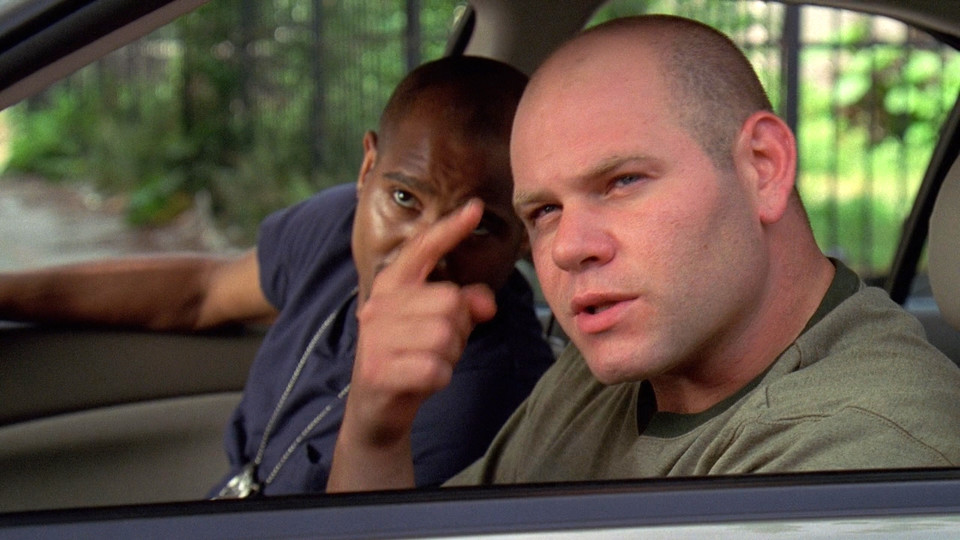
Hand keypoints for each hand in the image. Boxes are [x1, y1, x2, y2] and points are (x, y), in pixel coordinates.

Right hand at [329, 200, 496, 490]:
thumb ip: (465, 305)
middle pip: (450, 301)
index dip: (450, 229)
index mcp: (392, 284)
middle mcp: (380, 304)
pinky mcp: (378, 369)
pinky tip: (423, 380)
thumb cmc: (411, 356)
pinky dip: (440, 378)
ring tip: (429, 360)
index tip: (475, 208)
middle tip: (439, 345)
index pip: (424, 249)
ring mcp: (376, 336)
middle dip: (458, 328)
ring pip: (446, 336)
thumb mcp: (439, 325)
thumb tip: (485, 302)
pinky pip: (436, 368)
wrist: (375, 408)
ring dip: (449, 355)